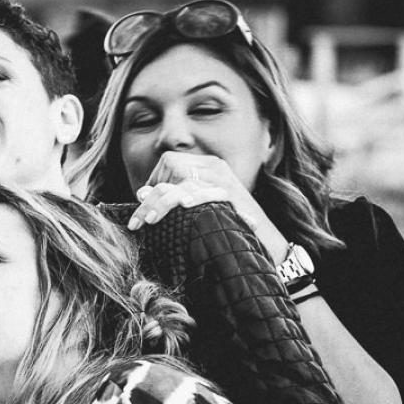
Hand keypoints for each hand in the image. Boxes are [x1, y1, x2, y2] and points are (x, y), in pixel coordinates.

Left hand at [127, 151, 284, 261]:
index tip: (147, 205)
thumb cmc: (228, 225)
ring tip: (148, 221)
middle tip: (136, 223)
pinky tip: (185, 204)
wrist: (268, 242)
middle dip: (151, 199)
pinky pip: (209, 192)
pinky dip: (196, 197)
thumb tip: (141, 193)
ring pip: (183, 182)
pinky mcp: (233, 195)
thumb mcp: (198, 206)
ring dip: (162, 204)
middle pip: (172, 170)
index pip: (170, 162)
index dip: (155, 182)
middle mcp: (215, 167)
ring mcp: (224, 180)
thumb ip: (175, 196)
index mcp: (207, 165)